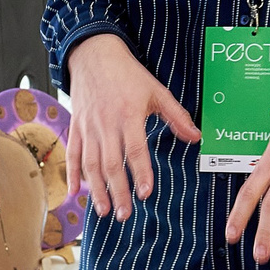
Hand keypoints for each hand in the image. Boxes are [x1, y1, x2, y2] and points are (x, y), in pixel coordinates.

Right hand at [65, 33, 197, 223]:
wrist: (94, 54)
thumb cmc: (128, 74)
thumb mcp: (157, 91)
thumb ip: (177, 116)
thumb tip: (196, 137)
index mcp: (129, 115)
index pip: (136, 150)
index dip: (141, 173)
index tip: (146, 194)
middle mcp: (106, 124)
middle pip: (112, 164)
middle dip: (118, 191)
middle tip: (125, 215)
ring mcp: (88, 126)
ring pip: (91, 164)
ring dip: (97, 189)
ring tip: (104, 210)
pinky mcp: (77, 126)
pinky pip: (73, 154)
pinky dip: (73, 174)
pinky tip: (75, 193)